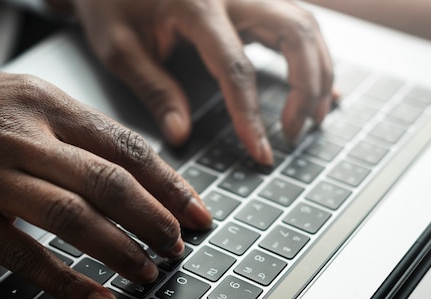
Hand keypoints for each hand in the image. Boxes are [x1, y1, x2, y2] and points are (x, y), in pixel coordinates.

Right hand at [0, 64, 211, 298]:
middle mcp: (23, 136)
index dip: (170, 186)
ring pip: (71, 216)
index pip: (126, 148)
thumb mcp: (24, 98)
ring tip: (147, 271)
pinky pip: (23, 254)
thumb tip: (135, 171)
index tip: (197, 213)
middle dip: (154, 221)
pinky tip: (95, 297)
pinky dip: (66, 281)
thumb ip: (77, 132)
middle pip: (108, 183)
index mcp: (47, 105)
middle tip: (178, 247)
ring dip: (119, 250)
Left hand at [56, 0, 333, 164]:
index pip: (236, 68)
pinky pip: (295, 22)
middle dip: (306, 88)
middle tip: (295, 133)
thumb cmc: (111, 5)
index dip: (251, 115)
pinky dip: (313, 55)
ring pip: (305, 24)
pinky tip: (319, 85)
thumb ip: (154, 90)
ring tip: (316, 117)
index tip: (261, 151)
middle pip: (295, 33)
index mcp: (196, 6)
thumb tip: (181, 135)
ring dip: (319, 71)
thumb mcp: (119, 50)